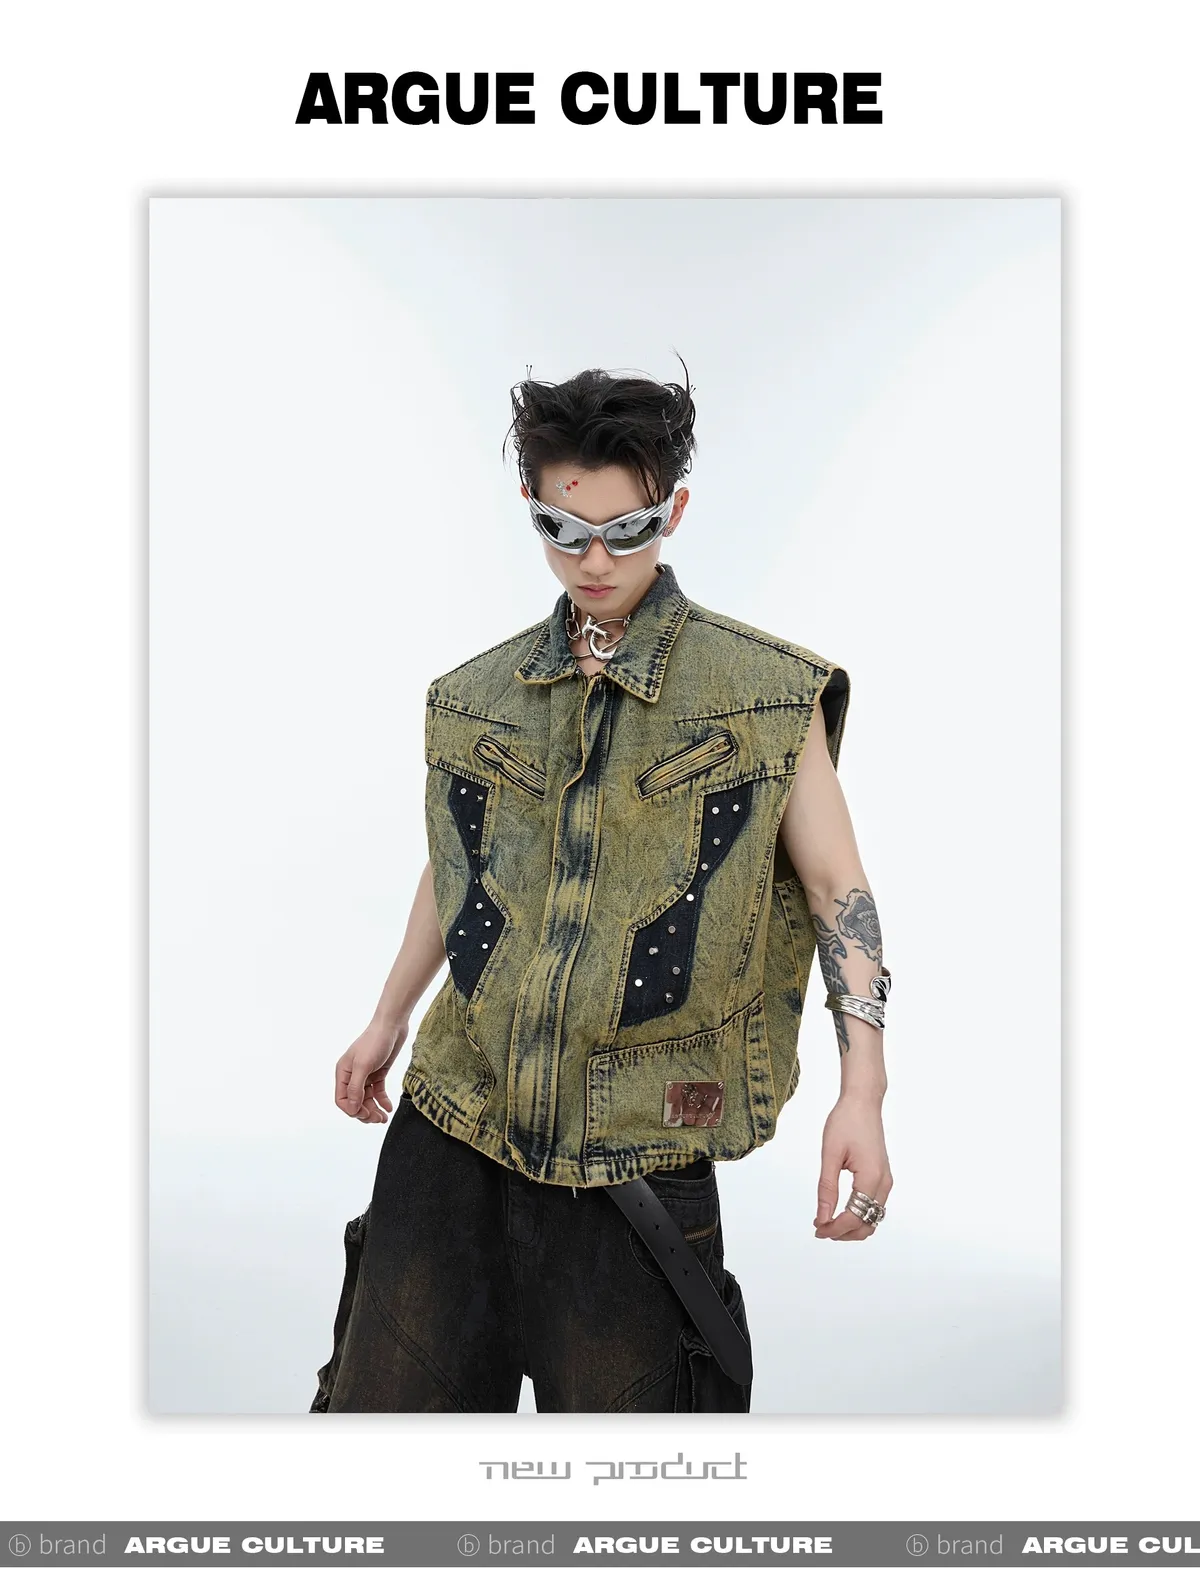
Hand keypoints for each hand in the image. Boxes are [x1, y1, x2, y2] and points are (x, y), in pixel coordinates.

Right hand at [335, 1020, 406, 1123]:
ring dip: (375, 1110)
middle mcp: (352, 1075)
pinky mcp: (378, 1073)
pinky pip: (378, 1092)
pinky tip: (388, 1107)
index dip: (352, 1109)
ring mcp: (365, 1075)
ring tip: (384, 1118)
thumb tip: (352, 1108)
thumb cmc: (375, 1041)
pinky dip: (383, 1101)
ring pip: (367, 1099)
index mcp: (343, 1072)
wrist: (392, 1026)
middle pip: (355, 1101)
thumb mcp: (363, 1066)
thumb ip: (356, 1088)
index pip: (342, 1099)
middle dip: (365, 1112)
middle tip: (378, 1120)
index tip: (365, 1114)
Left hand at [813, 1093, 892, 1240]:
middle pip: (867, 1225)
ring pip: (872, 1218)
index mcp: (871, 1178)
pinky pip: (873, 1206)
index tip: (817, 1228)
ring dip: (851, 1226)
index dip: (834, 1228)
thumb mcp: (830, 1154)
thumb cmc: (846, 1122)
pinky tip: (838, 1209)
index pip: (854, 1218)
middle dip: (843, 1232)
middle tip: (819, 1227)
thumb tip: (823, 1216)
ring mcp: (886, 1181)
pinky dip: (857, 1214)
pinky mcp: (882, 1177)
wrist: (863, 1102)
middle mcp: (883, 1183)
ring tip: (826, 1220)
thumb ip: (827, 1188)